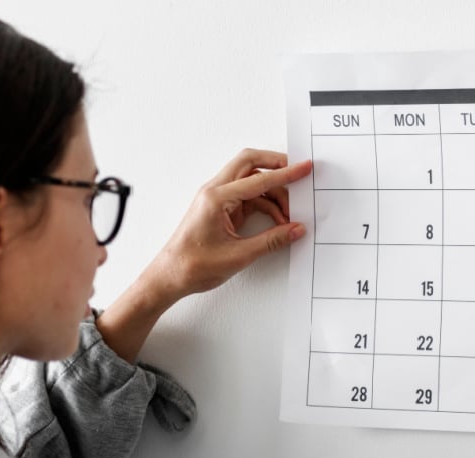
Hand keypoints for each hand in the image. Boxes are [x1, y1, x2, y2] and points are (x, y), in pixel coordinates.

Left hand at [143, 148, 312, 303]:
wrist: (170, 276)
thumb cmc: (193, 265)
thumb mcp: (239, 255)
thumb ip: (272, 240)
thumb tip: (295, 230)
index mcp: (216, 197)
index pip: (258, 179)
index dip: (286, 174)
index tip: (304, 168)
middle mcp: (215, 191)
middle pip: (250, 163)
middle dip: (276, 166)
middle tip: (298, 175)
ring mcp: (217, 198)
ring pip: (250, 181)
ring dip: (272, 192)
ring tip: (289, 215)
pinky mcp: (220, 209)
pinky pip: (247, 197)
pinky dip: (265, 204)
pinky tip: (277, 221)